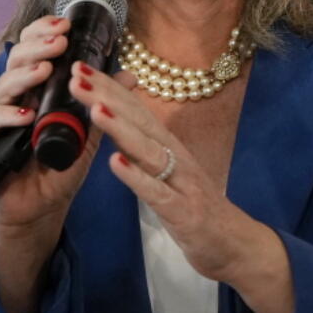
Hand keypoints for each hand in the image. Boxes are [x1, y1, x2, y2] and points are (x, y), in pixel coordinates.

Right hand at [0, 15, 95, 232]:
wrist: (41, 208)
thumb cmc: (59, 168)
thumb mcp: (88, 134)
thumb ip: (102, 104)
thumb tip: (129, 76)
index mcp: (34, 89)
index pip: (34, 52)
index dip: (44, 33)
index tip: (65, 24)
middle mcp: (12, 98)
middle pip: (16, 62)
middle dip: (37, 47)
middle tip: (58, 42)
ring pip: (1, 87)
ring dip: (24, 76)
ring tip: (44, 71)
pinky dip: (4, 116)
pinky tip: (24, 114)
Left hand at [68, 61, 261, 282]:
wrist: (235, 244)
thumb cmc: (197, 207)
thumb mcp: (168, 172)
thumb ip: (144, 148)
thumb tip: (116, 121)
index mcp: (169, 146)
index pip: (136, 110)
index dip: (108, 88)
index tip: (79, 68)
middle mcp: (177, 157)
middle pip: (139, 121)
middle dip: (107, 96)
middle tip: (76, 75)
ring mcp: (182, 183)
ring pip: (148, 151)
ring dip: (121, 128)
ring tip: (95, 108)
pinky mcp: (183, 212)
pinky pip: (157, 192)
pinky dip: (136, 177)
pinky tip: (115, 163)